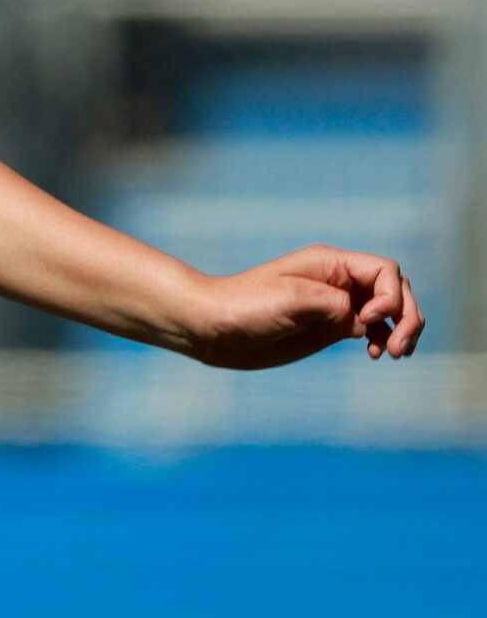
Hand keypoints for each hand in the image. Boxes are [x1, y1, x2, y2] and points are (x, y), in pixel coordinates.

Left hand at [181, 245, 423, 369]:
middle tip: (398, 349)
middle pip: (395, 289)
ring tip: (394, 353)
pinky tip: (375, 354)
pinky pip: (372, 328)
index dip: (390, 295)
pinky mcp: (330, 327)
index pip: (384, 271)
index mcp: (329, 264)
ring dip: (403, 329)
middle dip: (407, 315)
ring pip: (390, 310)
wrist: (211, 328)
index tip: (368, 320)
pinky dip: (383, 338)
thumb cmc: (242, 307)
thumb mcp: (289, 300)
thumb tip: (362, 319)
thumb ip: (334, 303)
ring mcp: (336, 304)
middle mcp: (337, 281)